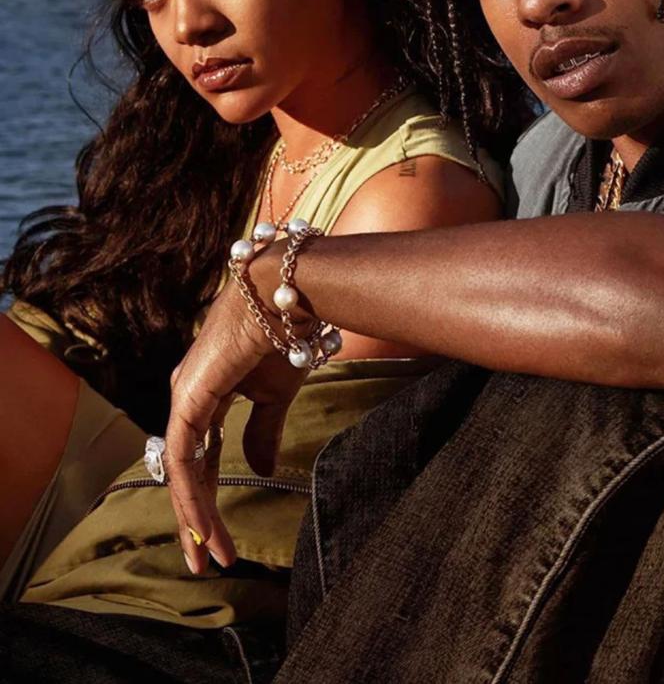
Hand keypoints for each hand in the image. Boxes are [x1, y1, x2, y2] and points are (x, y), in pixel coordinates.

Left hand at [164, 275, 308, 572]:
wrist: (287, 294)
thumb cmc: (285, 333)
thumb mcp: (277, 395)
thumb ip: (265, 431)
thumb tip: (263, 469)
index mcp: (209, 394)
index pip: (206, 457)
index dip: (212, 498)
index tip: (224, 540)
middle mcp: (189, 397)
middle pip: (188, 469)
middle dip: (196, 519)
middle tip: (206, 562)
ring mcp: (185, 397)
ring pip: (182, 470)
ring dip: (195, 516)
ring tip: (209, 556)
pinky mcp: (189, 397)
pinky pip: (184, 457)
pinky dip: (192, 493)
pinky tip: (203, 524)